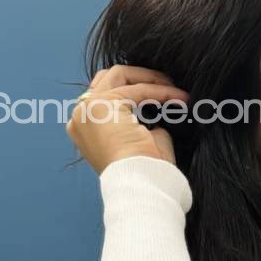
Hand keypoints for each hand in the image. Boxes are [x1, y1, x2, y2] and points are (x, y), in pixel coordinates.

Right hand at [66, 64, 189, 175]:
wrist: (138, 184)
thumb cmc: (144, 174)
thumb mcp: (141, 144)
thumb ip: (144, 126)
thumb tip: (157, 118)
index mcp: (85, 128)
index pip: (106, 97)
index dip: (135, 93)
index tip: (163, 98)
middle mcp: (81, 116)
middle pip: (109, 80)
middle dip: (141, 79)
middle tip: (168, 85)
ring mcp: (88, 108)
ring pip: (119, 75)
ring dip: (150, 79)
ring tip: (175, 89)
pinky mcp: (103, 104)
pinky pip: (138, 89)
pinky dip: (160, 91)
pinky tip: (179, 98)